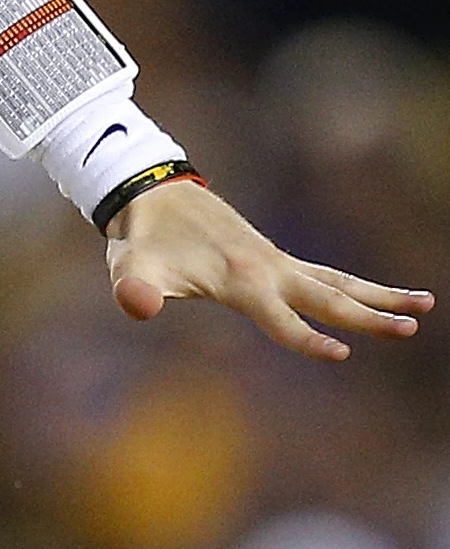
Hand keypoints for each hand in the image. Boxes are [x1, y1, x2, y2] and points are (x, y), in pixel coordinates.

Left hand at [107, 180, 432, 360]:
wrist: (150, 193)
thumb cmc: (140, 239)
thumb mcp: (128, 267)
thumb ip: (132, 289)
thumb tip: (136, 308)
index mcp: (238, 279)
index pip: (279, 318)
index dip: (304, 338)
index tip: (341, 354)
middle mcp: (267, 268)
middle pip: (327, 296)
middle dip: (369, 314)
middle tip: (412, 326)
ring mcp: (275, 260)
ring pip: (337, 281)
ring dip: (378, 295)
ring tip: (425, 306)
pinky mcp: (274, 257)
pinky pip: (324, 274)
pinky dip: (353, 285)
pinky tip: (375, 297)